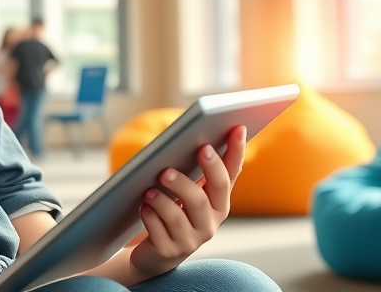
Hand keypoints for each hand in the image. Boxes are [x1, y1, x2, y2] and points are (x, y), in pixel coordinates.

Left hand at [128, 125, 245, 278]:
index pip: (231, 174)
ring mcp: (190, 240)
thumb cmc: (174, 211)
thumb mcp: (188, 190)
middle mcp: (210, 223)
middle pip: (203, 200)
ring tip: (148, 190)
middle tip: (166, 169)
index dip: (236, 152)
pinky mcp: (169, 252)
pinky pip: (158, 232)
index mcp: (219, 201)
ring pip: (177, 217)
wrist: (156, 252)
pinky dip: (149, 216)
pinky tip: (143, 207)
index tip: (235, 129)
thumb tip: (196, 135)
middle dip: (185, 183)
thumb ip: (196, 169)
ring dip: (161, 201)